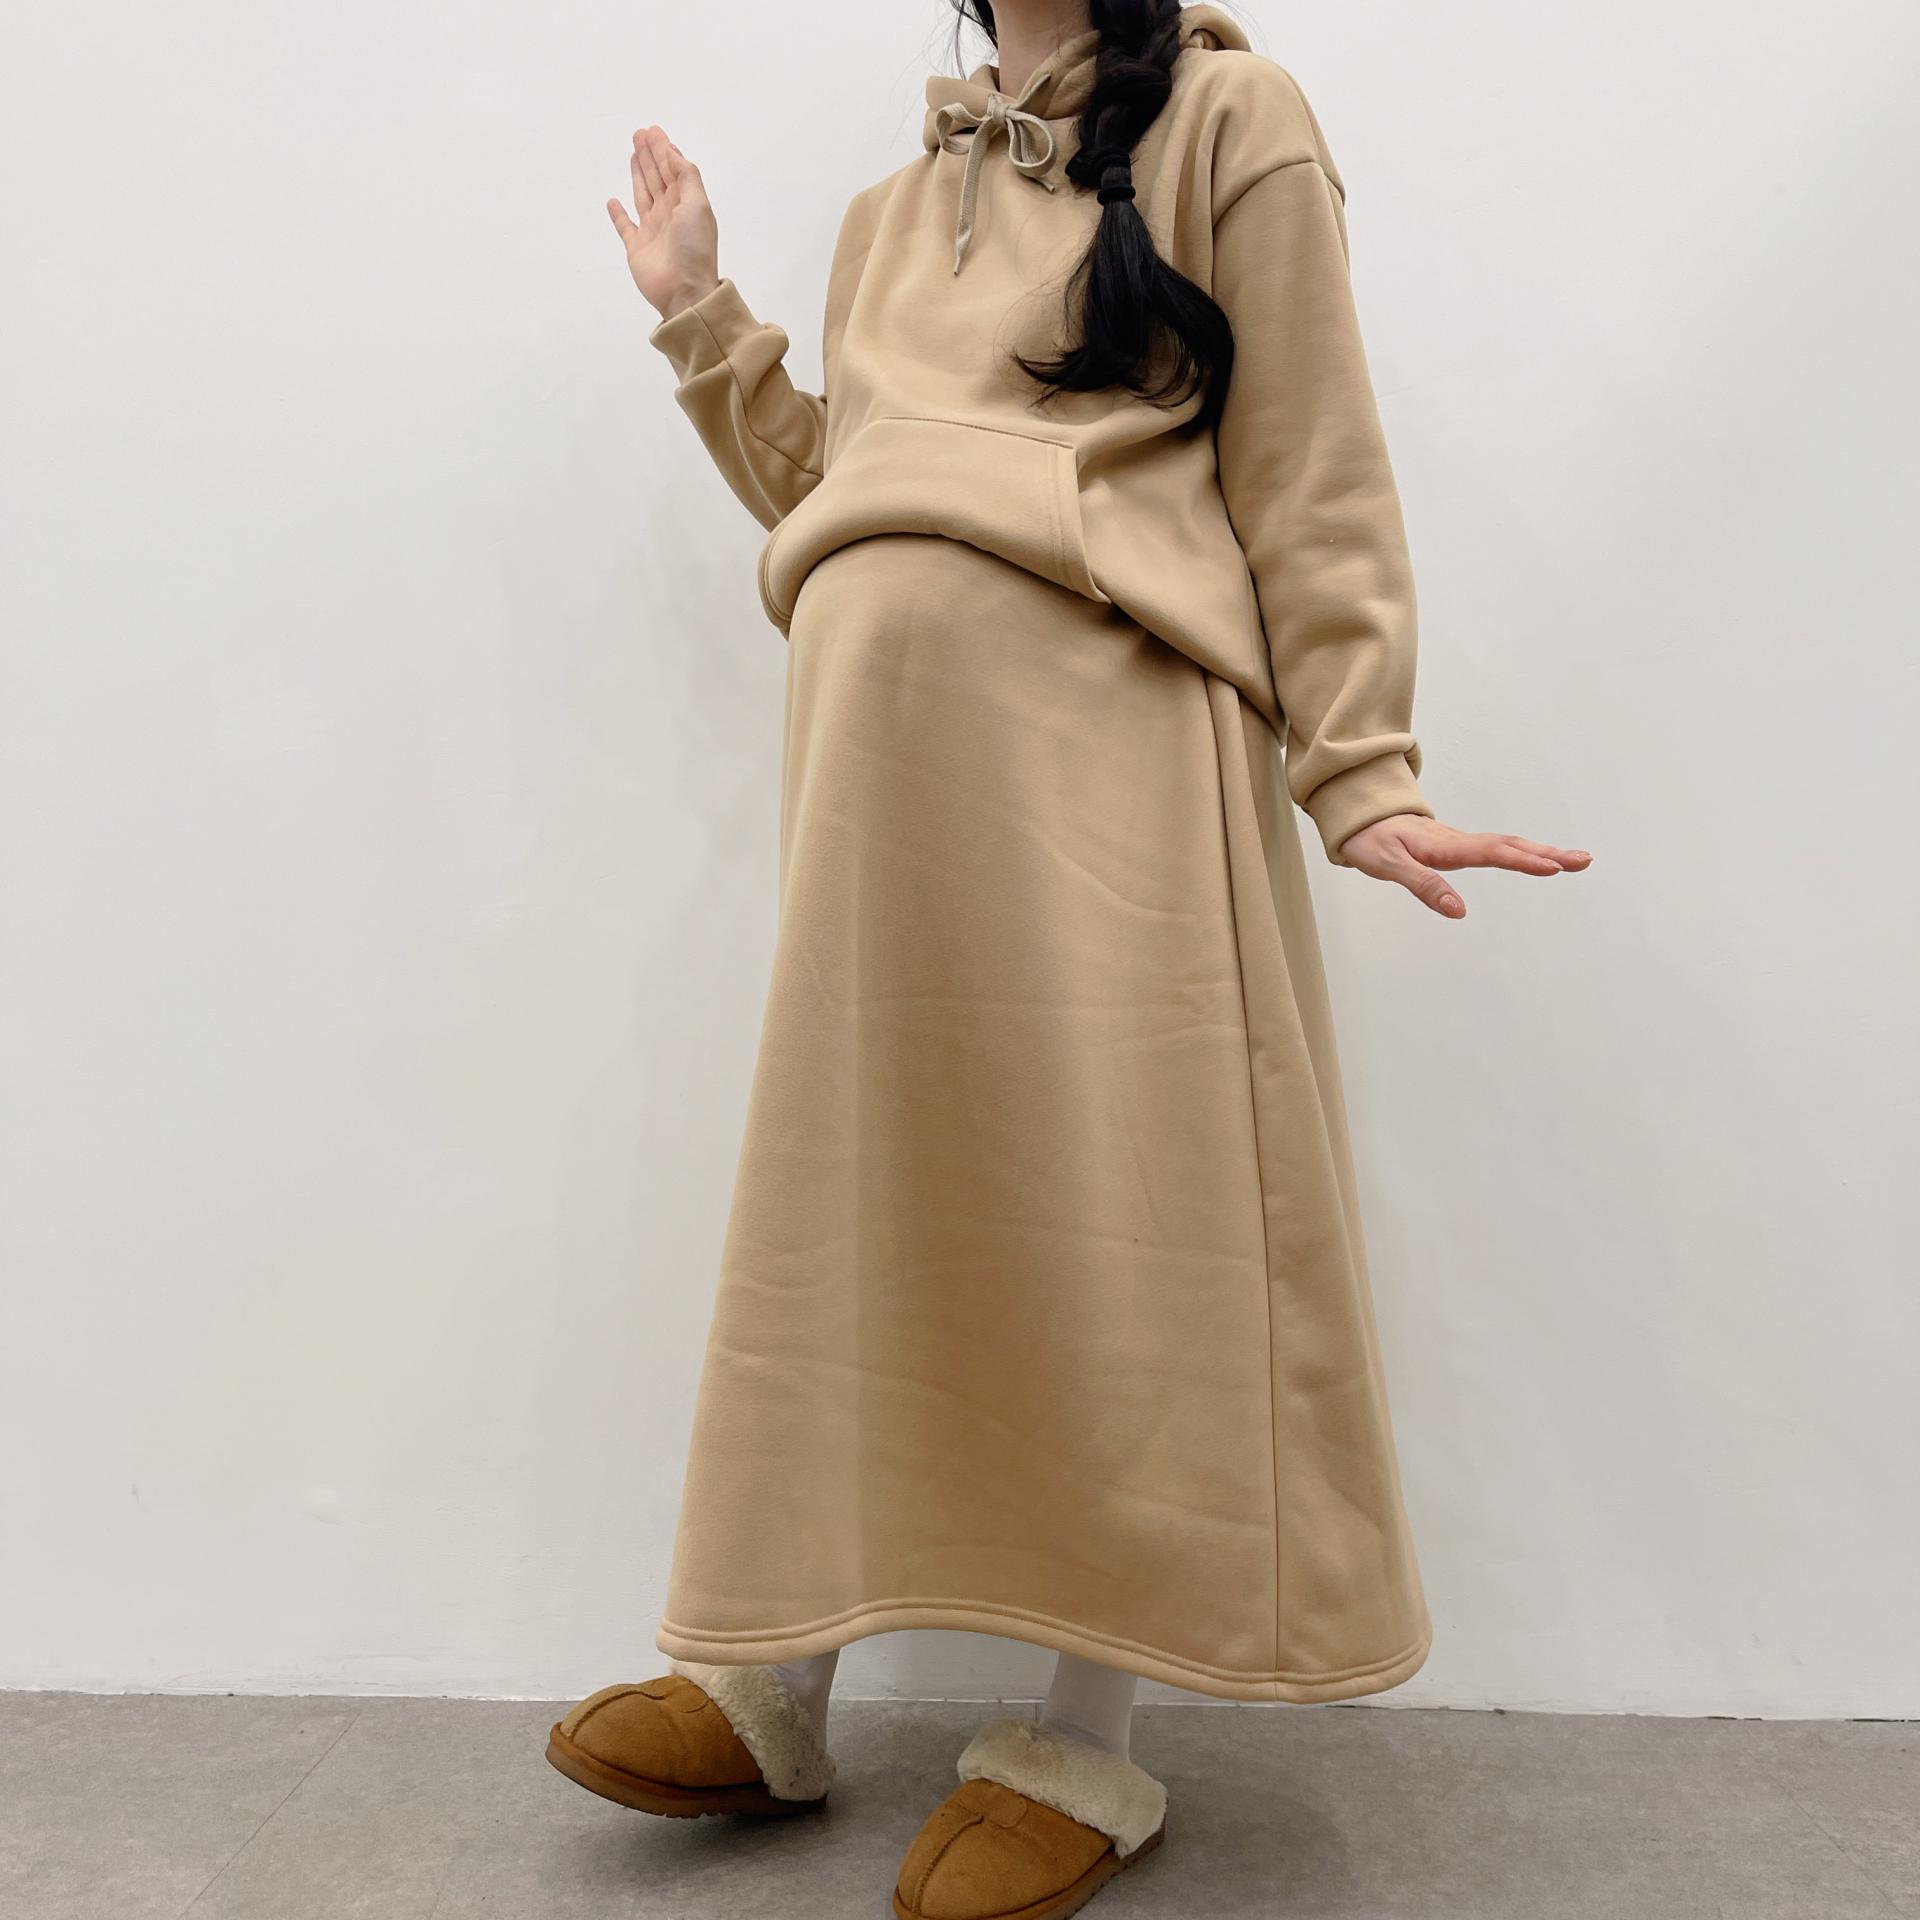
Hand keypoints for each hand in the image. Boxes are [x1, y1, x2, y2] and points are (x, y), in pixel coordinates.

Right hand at [607, 126, 720, 321]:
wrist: (684, 291)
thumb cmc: (695, 249)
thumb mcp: (698, 205)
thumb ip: (687, 176)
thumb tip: (673, 152)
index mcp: (686, 204)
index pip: (674, 170)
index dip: (664, 150)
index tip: (654, 131)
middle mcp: (669, 214)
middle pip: (657, 177)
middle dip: (650, 155)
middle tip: (640, 134)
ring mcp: (652, 231)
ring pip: (642, 194)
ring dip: (638, 173)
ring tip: (633, 153)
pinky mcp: (637, 248)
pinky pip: (625, 226)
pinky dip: (618, 214)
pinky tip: (613, 201)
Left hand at [1339, 814, 1590, 918]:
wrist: (1359, 815)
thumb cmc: (1370, 839)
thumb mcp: (1388, 865)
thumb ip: (1423, 885)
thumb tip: (1458, 911)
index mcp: (1445, 846)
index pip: (1492, 853)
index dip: (1523, 861)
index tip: (1554, 868)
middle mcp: (1459, 841)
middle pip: (1510, 846)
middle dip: (1548, 854)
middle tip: (1584, 861)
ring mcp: (1460, 842)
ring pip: (1508, 845)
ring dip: (1541, 852)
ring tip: (1574, 861)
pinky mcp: (1458, 846)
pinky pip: (1497, 848)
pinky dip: (1522, 852)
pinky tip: (1537, 859)